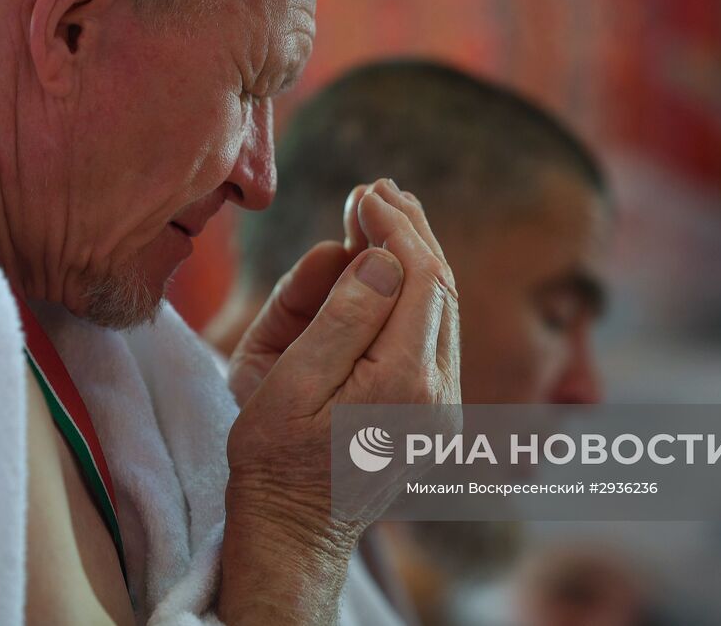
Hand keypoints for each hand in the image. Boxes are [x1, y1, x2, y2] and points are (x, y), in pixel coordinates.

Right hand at [219, 179, 460, 622]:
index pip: (419, 276)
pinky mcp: (438, 414)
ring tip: (386, 212)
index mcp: (404, 382)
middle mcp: (441, 393)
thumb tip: (381, 256)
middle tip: (377, 189)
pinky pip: (435, 335)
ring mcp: (446, 407)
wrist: (294, 532)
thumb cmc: (274, 457)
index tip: (364, 190)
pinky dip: (415, 291)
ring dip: (416, 255)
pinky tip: (391, 266)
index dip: (395, 225)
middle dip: (410, 230)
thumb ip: (339, 315)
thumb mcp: (286, 381)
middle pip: (440, 286)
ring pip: (442, 309)